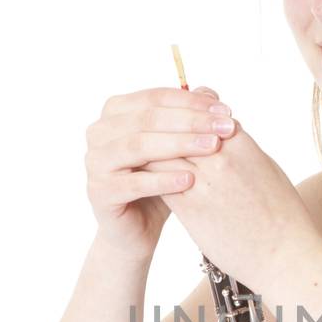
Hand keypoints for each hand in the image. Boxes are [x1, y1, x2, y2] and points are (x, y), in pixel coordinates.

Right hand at [84, 84, 234, 261]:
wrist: (138, 229)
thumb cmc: (160, 182)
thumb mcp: (178, 148)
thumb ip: (189, 119)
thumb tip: (211, 92)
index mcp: (115, 112)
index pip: (156, 98)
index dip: (192, 103)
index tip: (226, 112)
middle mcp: (99, 132)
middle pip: (147, 118)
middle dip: (191, 121)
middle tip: (225, 128)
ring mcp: (95, 161)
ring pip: (138, 145)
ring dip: (179, 145)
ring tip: (212, 148)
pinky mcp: (99, 192)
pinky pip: (133, 183)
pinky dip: (163, 180)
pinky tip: (190, 179)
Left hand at [150, 115, 321, 292]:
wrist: (285, 254)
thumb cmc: (283, 215)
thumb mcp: (266, 169)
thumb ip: (241, 150)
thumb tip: (225, 137)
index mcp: (241, 144)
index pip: (201, 114)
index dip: (184, 114)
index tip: (174, 119)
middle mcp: (220, 157)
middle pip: (177, 128)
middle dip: (160, 129)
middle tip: (143, 132)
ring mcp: (204, 182)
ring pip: (161, 152)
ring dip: (148, 151)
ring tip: (137, 154)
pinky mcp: (190, 208)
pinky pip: (159, 181)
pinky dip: (147, 176)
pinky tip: (140, 178)